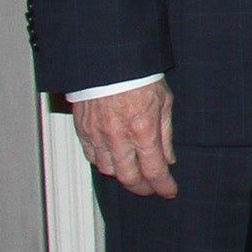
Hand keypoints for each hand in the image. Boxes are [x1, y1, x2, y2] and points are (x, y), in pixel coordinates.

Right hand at [72, 81, 176, 197]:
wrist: (109, 60)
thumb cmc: (139, 76)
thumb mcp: (163, 102)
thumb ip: (165, 134)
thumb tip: (168, 159)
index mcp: (143, 130)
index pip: (154, 171)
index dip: (163, 186)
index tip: (169, 191)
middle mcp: (119, 137)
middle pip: (129, 178)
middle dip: (142, 188)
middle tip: (151, 189)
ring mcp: (98, 135)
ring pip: (108, 170)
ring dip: (122, 176)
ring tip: (133, 174)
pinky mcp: (83, 130)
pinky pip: (92, 156)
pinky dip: (103, 163)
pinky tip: (113, 160)